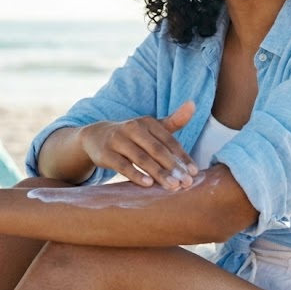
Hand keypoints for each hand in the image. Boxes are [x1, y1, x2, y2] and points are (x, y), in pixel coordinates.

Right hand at [79, 101, 198, 189]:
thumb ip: (174, 120)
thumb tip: (193, 104)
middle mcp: (133, 128)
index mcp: (147, 122)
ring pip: (141, 158)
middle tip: (186, 183)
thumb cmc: (132, 135)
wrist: (96, 137)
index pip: (169, 140)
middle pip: (157, 149)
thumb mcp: (151, 127)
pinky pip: (123, 165)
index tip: (194, 172)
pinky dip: (136, 174)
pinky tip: (148, 184)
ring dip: (159, 173)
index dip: (182, 156)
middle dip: (173, 167)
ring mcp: (118, 140)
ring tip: (172, 186)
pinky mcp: (106, 153)